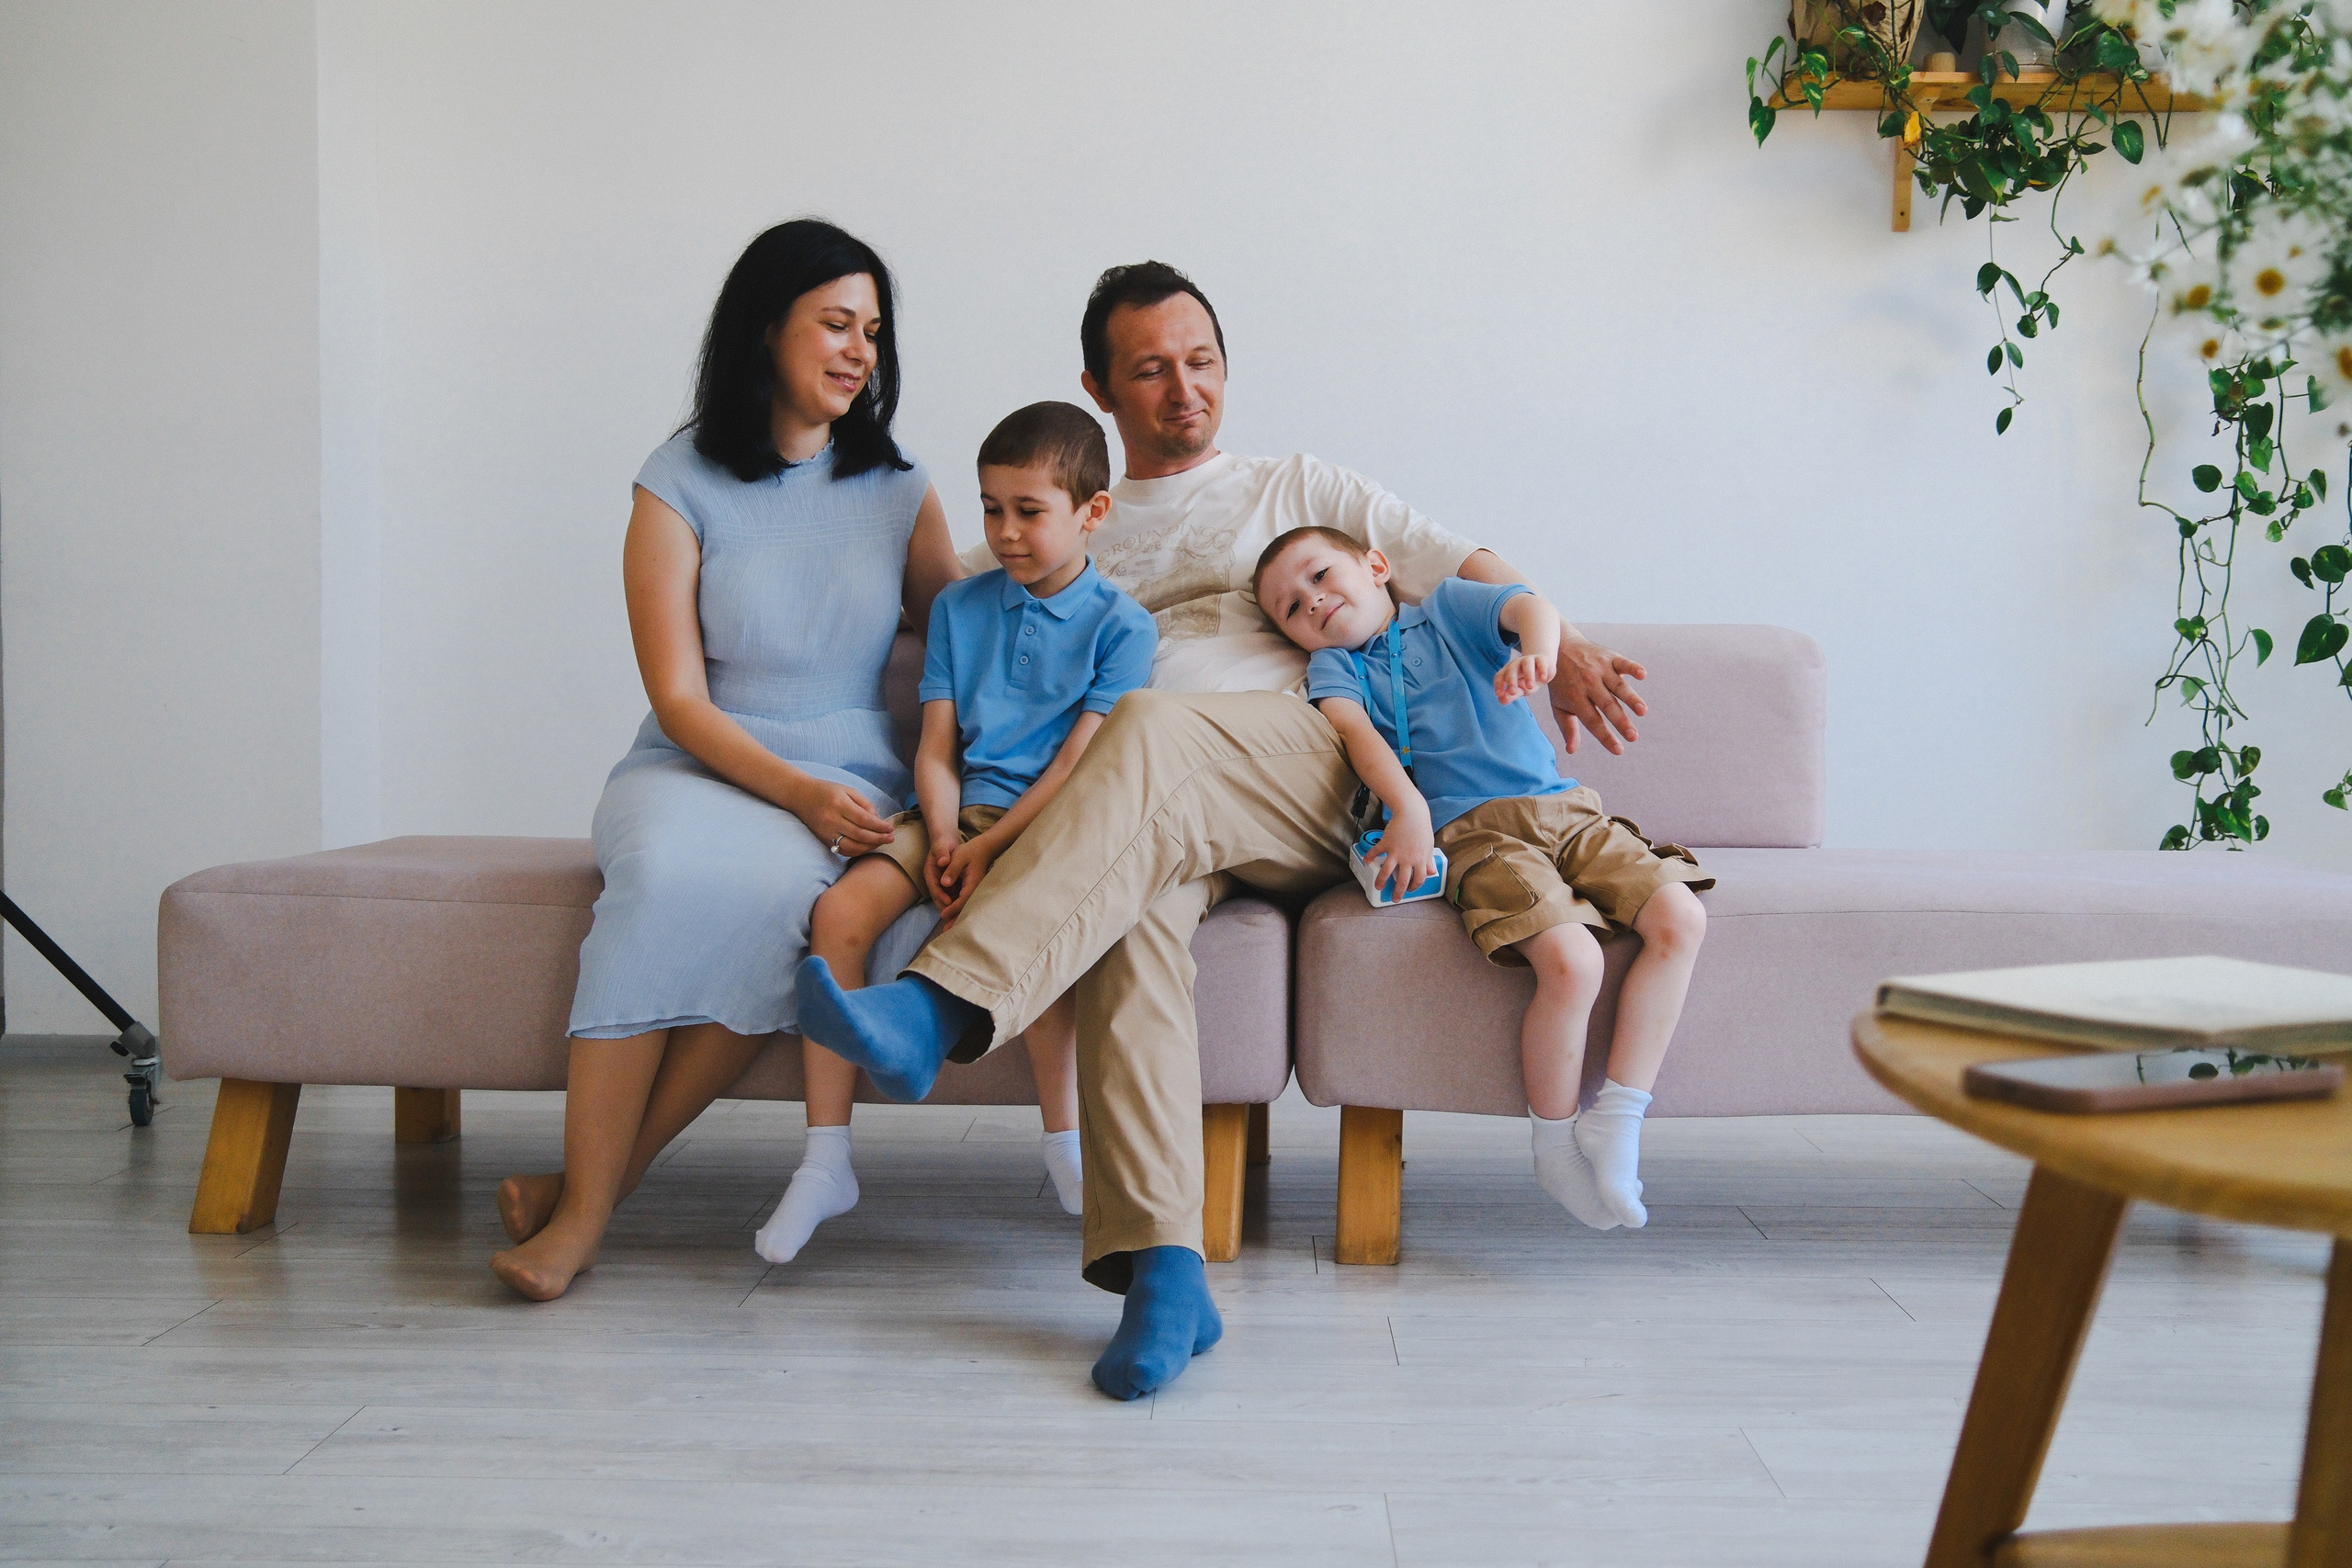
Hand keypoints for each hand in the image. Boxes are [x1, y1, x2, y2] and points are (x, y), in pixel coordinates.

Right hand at [792, 780, 895, 856]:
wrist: (800, 796)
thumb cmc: (827, 790)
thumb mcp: (847, 790)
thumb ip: (864, 804)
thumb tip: (877, 820)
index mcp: (839, 804)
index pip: (863, 819)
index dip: (879, 826)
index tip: (890, 828)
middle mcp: (832, 819)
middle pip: (859, 834)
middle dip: (878, 838)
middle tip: (891, 839)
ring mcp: (826, 832)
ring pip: (852, 846)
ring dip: (869, 847)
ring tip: (881, 843)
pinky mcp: (823, 840)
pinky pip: (843, 850)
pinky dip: (857, 851)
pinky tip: (866, 847)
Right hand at [921, 839, 958, 912]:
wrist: (944, 842)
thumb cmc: (943, 843)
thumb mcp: (942, 846)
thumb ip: (942, 854)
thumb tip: (942, 863)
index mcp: (930, 871)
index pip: (933, 886)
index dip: (940, 895)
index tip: (948, 902)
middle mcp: (933, 880)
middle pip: (937, 896)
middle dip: (944, 906)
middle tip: (953, 916)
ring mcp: (939, 883)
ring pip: (944, 898)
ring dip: (950, 907)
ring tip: (959, 916)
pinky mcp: (946, 884)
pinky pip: (950, 896)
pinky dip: (956, 903)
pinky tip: (964, 909)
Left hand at [936, 836, 1002, 922]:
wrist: (984, 848)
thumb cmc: (970, 851)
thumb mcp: (959, 857)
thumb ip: (952, 870)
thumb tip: (944, 883)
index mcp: (973, 882)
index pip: (963, 899)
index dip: (953, 908)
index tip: (943, 914)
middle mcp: (977, 889)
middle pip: (966, 908)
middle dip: (956, 919)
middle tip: (946, 932)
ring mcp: (977, 890)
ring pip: (967, 907)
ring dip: (958, 917)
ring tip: (948, 929)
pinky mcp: (974, 889)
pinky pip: (967, 902)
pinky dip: (959, 910)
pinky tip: (953, 917)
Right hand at [1366, 809, 1437, 900]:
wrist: (1412, 813)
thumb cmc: (1421, 829)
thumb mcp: (1428, 846)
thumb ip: (1428, 861)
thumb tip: (1431, 872)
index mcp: (1420, 860)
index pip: (1419, 879)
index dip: (1415, 887)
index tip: (1410, 890)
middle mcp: (1407, 858)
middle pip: (1402, 880)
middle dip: (1398, 892)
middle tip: (1394, 899)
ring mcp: (1395, 852)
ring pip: (1387, 871)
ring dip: (1381, 881)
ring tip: (1378, 887)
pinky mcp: (1386, 843)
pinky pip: (1376, 852)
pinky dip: (1370, 857)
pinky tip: (1366, 861)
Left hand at [1494, 649, 1555, 705]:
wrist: (1544, 669)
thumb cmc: (1527, 681)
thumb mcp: (1520, 690)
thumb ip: (1511, 695)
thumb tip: (1501, 701)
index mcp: (1507, 671)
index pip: (1500, 676)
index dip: (1498, 684)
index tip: (1499, 694)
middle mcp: (1516, 664)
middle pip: (1511, 669)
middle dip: (1511, 680)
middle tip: (1513, 692)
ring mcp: (1529, 660)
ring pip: (1526, 664)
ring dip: (1528, 675)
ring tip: (1530, 687)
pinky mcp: (1541, 659)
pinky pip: (1541, 662)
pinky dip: (1542, 669)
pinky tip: (1543, 679)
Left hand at [1548, 634, 1646, 755]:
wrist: (1558, 648)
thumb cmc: (1561, 683)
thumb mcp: (1558, 705)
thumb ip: (1567, 728)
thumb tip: (1572, 751)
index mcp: (1576, 698)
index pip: (1592, 721)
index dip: (1605, 736)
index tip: (1619, 750)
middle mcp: (1588, 684)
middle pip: (1607, 705)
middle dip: (1621, 721)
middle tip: (1633, 736)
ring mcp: (1599, 669)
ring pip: (1617, 685)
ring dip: (1631, 698)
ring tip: (1642, 711)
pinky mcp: (1609, 657)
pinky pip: (1622, 662)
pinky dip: (1632, 667)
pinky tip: (1643, 674)